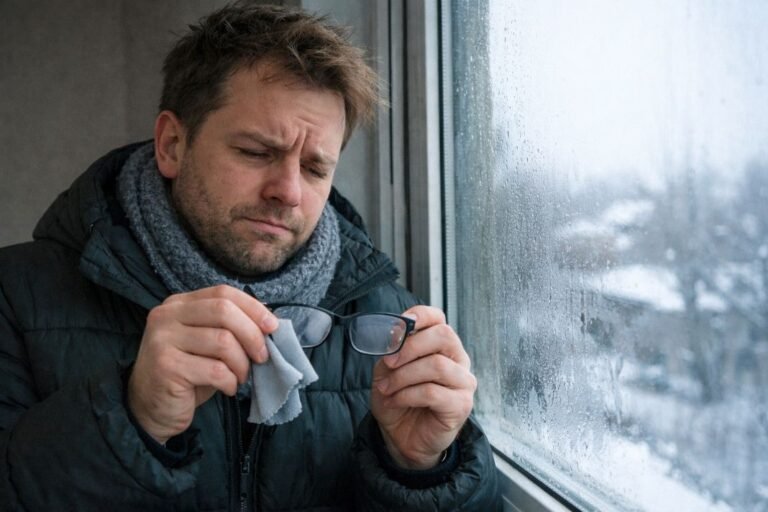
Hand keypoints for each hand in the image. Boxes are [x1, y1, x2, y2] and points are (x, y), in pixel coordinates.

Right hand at [127, 285, 277, 443]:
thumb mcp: (207, 344)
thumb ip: (229, 328)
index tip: (272, 327)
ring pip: (223, 342)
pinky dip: (230, 381)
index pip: (223, 293)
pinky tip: (227, 388)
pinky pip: (216, 370)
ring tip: (240, 376)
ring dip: (242, 363)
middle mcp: (166, 316)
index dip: (253, 308)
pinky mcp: (166, 367)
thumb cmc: (187, 374)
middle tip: (262, 357)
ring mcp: (163, 340)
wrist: (150, 410)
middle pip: (224, 311)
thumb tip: (270, 323)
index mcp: (178, 304)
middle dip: (252, 335)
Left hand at [371, 305, 476, 468]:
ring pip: (437, 365)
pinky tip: (396, 401)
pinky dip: (407, 395)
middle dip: (410, 347)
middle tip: (388, 362)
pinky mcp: (461, 405)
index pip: (438, 318)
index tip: (398, 326)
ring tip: (386, 389)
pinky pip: (433, 392)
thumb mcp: (387, 370)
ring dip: (404, 376)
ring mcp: (463, 382)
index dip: (419, 315)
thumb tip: (394, 336)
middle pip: (443, 336)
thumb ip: (392, 351)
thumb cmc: (397, 399)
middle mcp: (458, 359)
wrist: (401, 437)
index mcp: (441, 345)